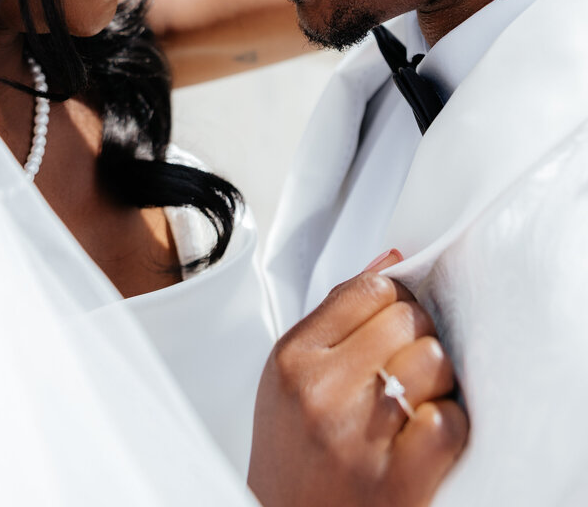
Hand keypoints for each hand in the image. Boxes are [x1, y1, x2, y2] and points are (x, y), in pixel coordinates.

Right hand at [248, 254, 467, 506]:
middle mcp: (322, 391)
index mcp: (295, 358)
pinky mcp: (395, 482)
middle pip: (406, 318)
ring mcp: (358, 436)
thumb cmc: (293, 457)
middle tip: (407, 366)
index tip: (394, 322)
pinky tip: (426, 436)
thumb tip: (392, 259)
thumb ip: (338, 316)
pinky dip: (447, 425)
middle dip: (417, 337)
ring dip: (436, 380)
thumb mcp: (292, 378)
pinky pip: (447, 421)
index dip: (394, 301)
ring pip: (433, 360)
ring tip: (416, 400)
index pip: (368, 287)